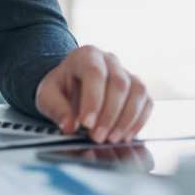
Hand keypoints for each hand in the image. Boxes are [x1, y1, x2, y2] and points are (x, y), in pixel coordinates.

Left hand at [35, 45, 152, 142]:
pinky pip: (147, 103)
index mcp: (86, 55)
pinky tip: (125, 135)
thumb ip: (56, 108)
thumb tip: (69, 126)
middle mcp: (110, 60)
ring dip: (126, 120)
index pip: (94, 73)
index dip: (93, 100)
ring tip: (111, 139)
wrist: (72, 87)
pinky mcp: (138, 89)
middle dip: (109, 115)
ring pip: (137, 92)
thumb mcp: (47, 96)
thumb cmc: (61, 89)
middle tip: (98, 137)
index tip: (86, 124)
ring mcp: (127, 73)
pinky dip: (138, 122)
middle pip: (118, 84)